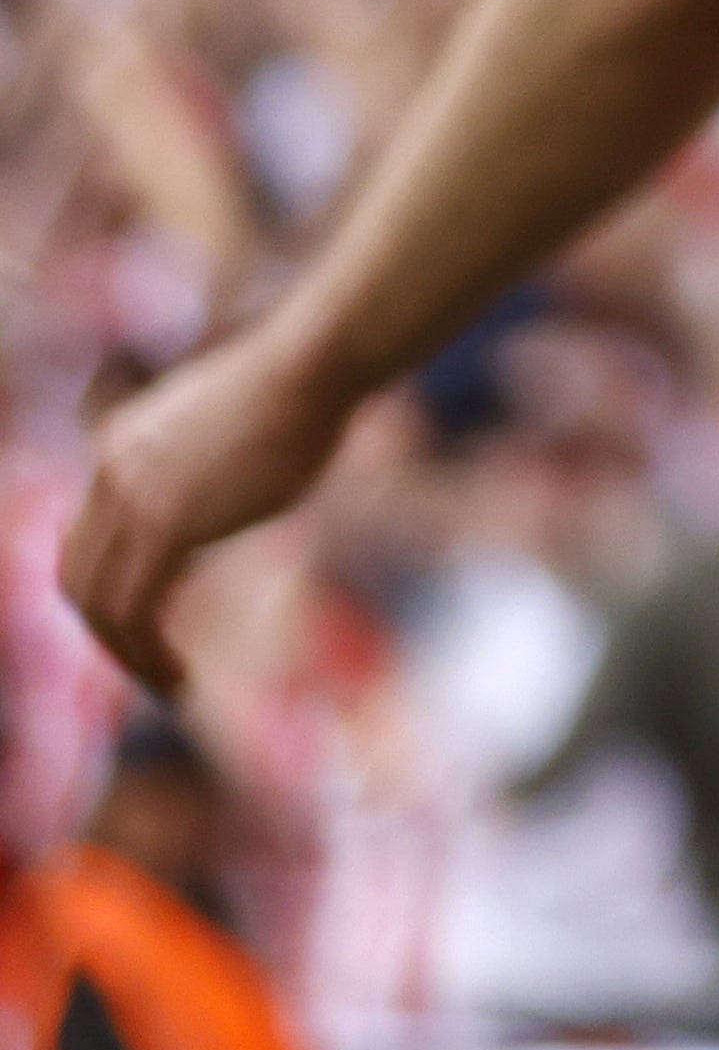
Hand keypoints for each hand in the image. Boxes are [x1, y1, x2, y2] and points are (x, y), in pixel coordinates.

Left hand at [58, 326, 365, 697]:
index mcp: (120, 444)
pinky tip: (181, 677)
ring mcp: (130, 498)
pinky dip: (146, 654)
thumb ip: (208, 475)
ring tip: (169, 683)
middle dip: (108, 630)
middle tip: (151, 664)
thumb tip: (226, 504)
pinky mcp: (162, 527)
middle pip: (76, 573)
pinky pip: (132, 610)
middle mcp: (110, 471)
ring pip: (95, 602)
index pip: (89, 534)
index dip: (113, 586)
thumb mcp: (237, 434)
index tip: (157, 619)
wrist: (311, 366)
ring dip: (127, 655)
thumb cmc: (305, 390)